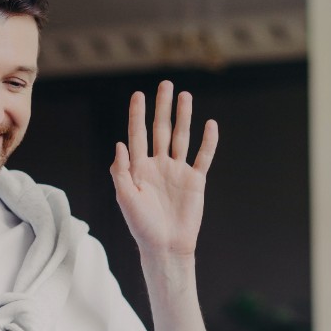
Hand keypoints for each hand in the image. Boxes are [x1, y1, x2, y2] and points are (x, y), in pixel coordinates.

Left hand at [110, 80, 218, 257]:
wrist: (166, 246)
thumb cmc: (142, 226)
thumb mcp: (125, 198)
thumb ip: (121, 171)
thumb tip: (119, 143)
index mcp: (139, 169)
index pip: (138, 135)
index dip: (137, 115)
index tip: (138, 95)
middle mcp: (158, 166)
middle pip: (161, 130)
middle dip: (163, 107)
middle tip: (166, 84)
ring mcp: (177, 172)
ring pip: (181, 138)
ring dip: (184, 117)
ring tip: (185, 96)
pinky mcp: (195, 181)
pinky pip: (203, 157)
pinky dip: (208, 141)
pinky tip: (210, 124)